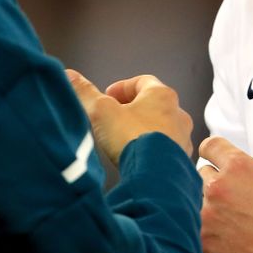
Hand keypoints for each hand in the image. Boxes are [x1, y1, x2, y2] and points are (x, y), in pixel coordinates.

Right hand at [66, 70, 193, 161]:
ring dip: (144, 129)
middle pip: (153, 105)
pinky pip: (166, 150)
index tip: (107, 96)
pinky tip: (137, 159)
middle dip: (132, 109)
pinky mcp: (181, 160)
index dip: (122, 87)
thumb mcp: (101, 111)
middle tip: (114, 117)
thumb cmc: (131, 138)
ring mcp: (182, 138)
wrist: (155, 177)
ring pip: (162, 128)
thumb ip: (86, 92)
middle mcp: (178, 114)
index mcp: (162, 95)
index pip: (142, 81)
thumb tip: (69, 75)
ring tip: (124, 140)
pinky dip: (152, 150)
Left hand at [198, 100, 252, 252]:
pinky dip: (202, 229)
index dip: (217, 153)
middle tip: (236, 197)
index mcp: (238, 165)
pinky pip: (191, 226)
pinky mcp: (204, 242)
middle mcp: (217, 187)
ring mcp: (207, 215)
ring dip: (205, 205)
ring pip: (192, 199)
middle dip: (214, 181)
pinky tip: (223, 235)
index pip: (209, 146)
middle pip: (199, 172)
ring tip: (229, 217)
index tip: (225, 164)